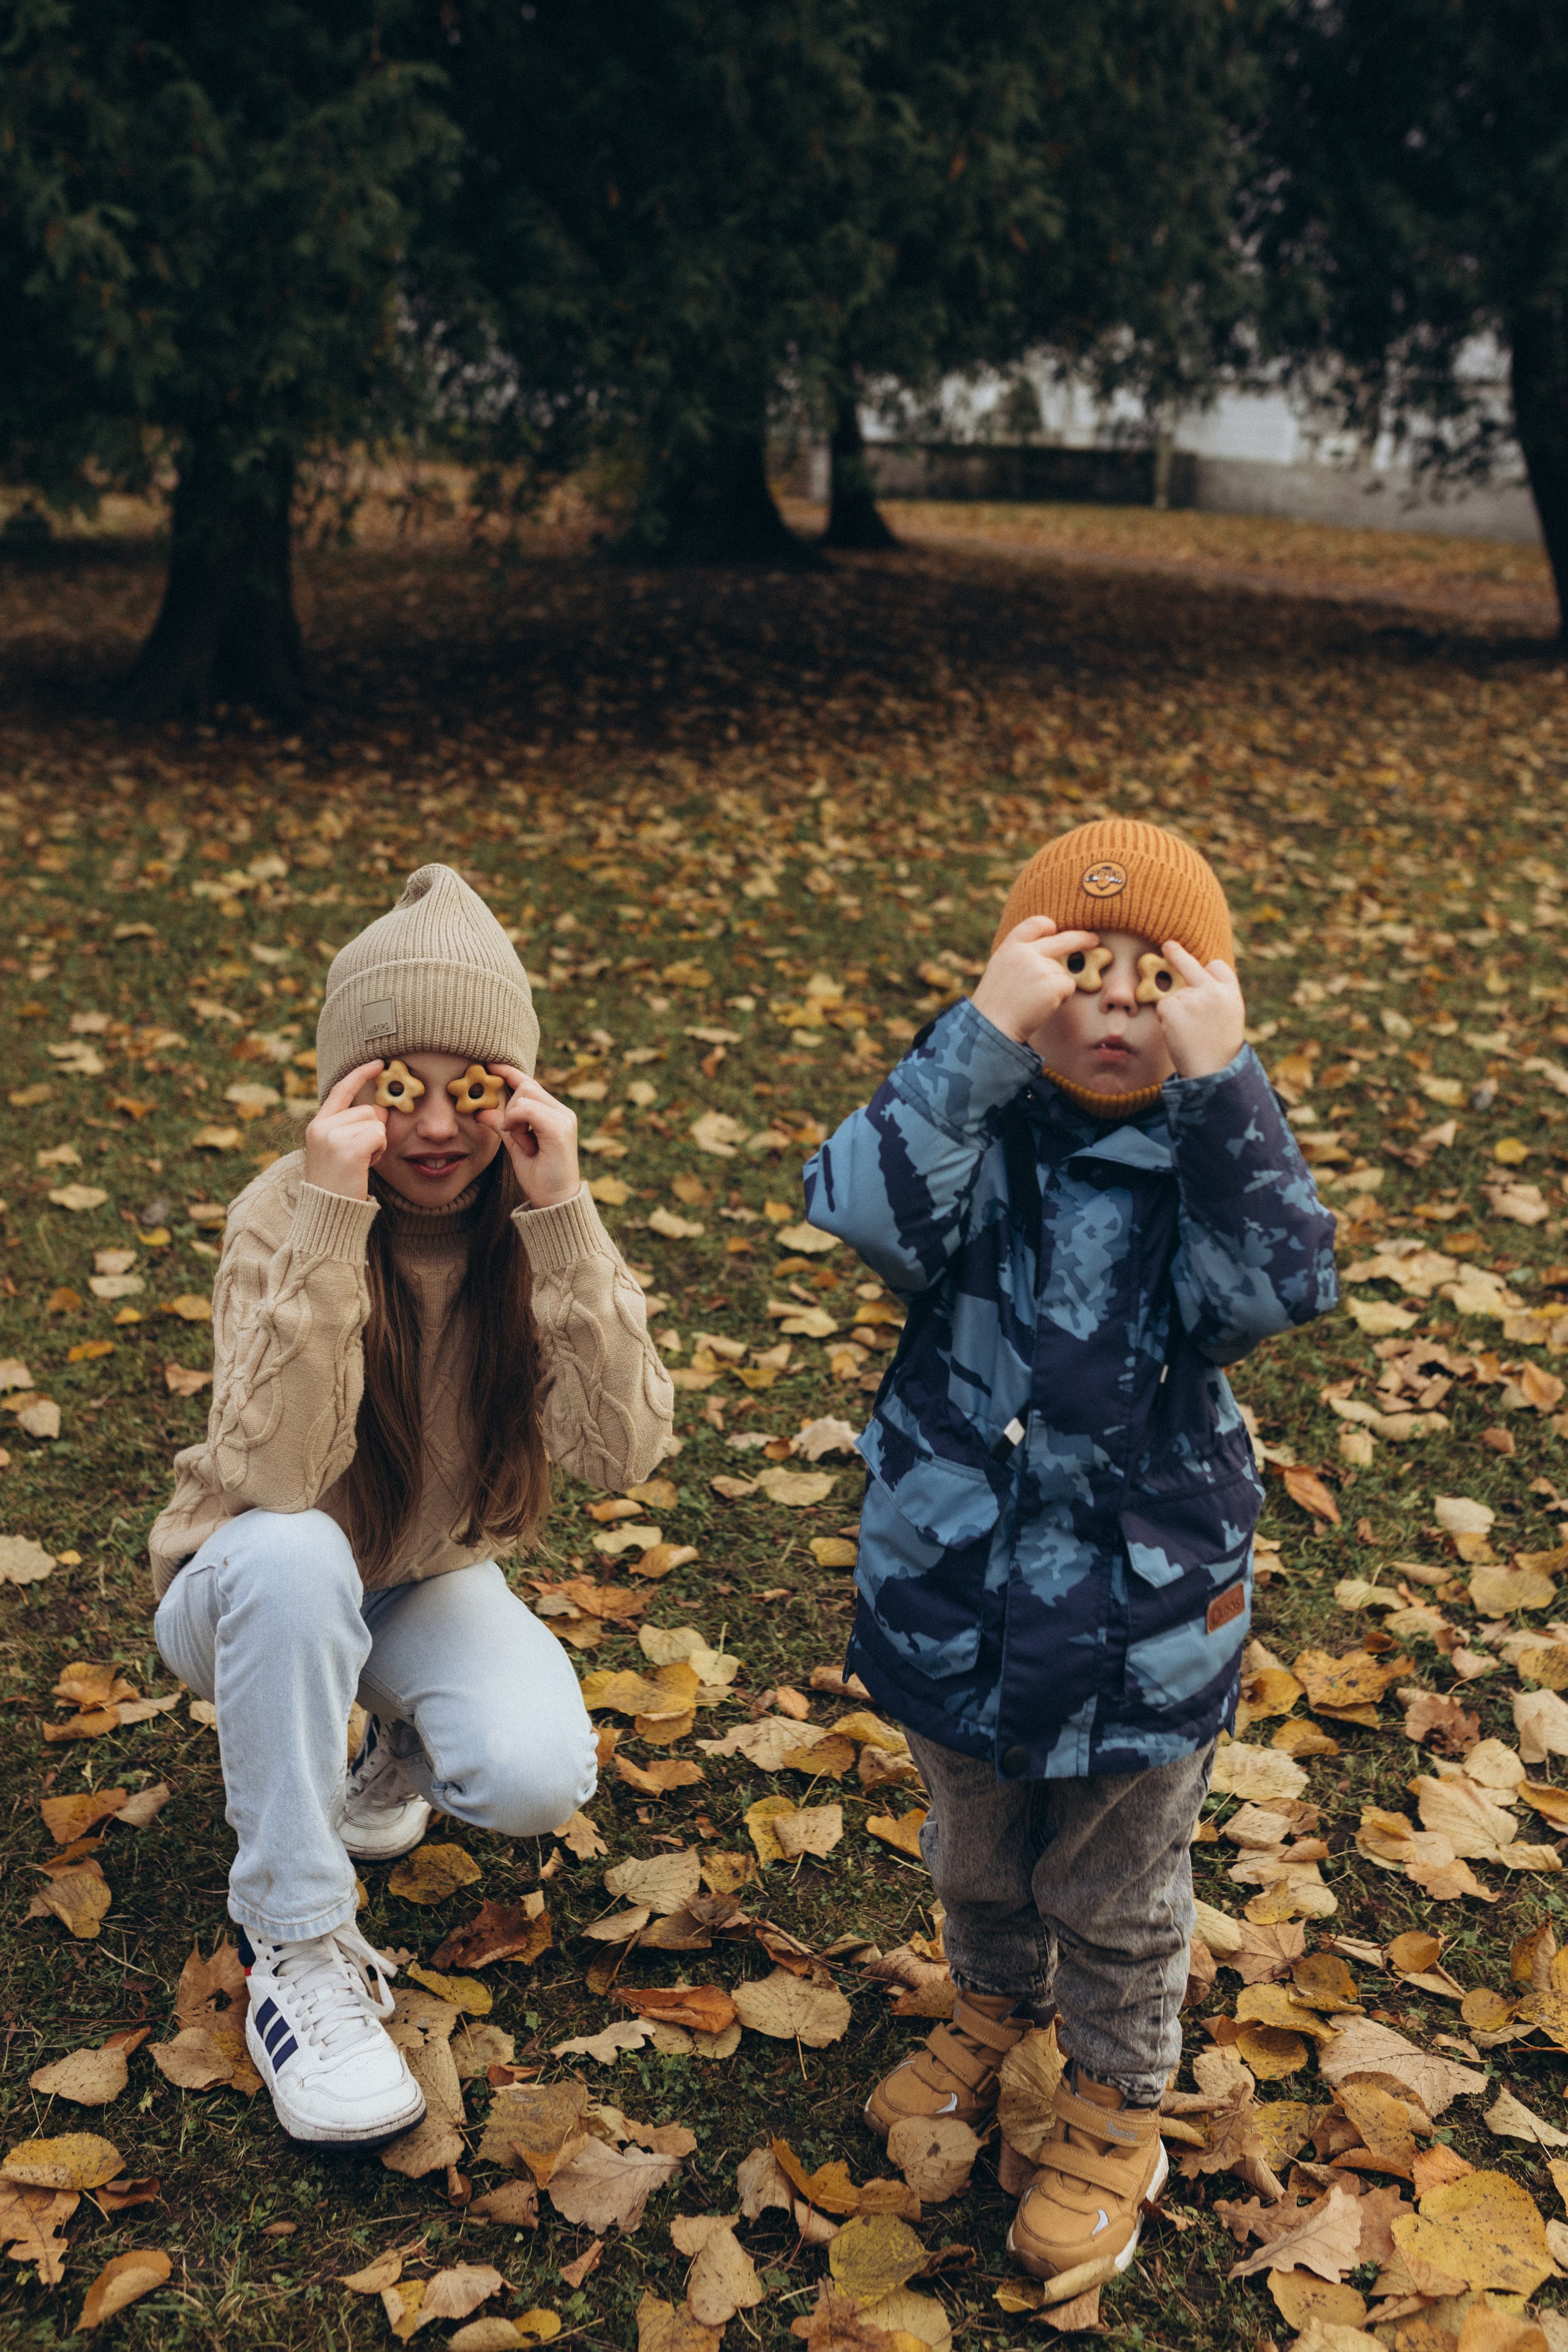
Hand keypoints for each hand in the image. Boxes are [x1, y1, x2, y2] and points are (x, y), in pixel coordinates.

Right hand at [304, 1062, 387, 1198]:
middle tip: (359, 1157)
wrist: (326, 1213)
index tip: (377, 1063)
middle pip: (368, 1110)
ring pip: (376, 1123)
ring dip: (377, 1143)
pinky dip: (379, 1151)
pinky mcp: (347, 1149)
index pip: (340, 1090)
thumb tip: (381, 1110)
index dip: (359, 1075)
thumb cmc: (338, 1184)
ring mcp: (333, 1136)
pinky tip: (365, 1166)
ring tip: (360, 1163)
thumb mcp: (337, 1150)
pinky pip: (379, 1135)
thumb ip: (351, 1127)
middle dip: (374, 1132)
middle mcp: (322, 1127)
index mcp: (317, 1125)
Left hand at [479, 1065, 580, 1207]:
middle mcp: (562, 1112)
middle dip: (511, 1107)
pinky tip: (522, 1140)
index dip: (509, 1072)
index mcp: (553, 1113)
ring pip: (525, 1095)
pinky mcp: (559, 1128)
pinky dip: (517, 1122)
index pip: (530, 1083)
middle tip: (513, 1134)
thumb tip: (481, 1110)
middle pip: (526, 1086)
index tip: (489, 1064)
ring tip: (524, 1143)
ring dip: (514, 1119)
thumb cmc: (538, 1176)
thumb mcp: (515, 1146)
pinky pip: (527, 1109)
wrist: (555, 1201)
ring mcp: (563, 1118)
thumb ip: (503, 1125)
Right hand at [970, 917, 1103, 1045]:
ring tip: (1035, 1000)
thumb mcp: (1000, 970)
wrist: (993, 1027)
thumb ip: (1020, 957)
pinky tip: (1043, 1006)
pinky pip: (1069, 986)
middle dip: (1082, 939)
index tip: (1056, 930)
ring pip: (1064, 971)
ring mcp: (1040, 967)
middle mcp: (1026, 953)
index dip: (1048, 926)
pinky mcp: (1053, 984)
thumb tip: (1049, 955)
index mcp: (1010, 948)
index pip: (1035, 924)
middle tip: (1093, 940)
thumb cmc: (995, 1006)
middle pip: (1062, 940)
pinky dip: (1062, 997)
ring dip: (1057, 986)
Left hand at [1155, 942, 1245, 1077]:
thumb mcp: (1228, 1017)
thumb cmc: (1219, 1048)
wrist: (1214, 1071)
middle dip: (1178, 954)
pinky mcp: (1173, 1007)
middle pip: (1191, 966)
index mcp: (1230, 992)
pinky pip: (1163, 1007)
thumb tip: (1192, 984)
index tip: (1202, 966)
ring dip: (1176, 1011)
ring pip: (1174, 996)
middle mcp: (1212, 990)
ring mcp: (1192, 997)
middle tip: (1168, 945)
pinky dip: (1166, 1019)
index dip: (1208, 970)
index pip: (1216, 967)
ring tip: (1189, 1033)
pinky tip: (1179, 1034)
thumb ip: (1215, 997)